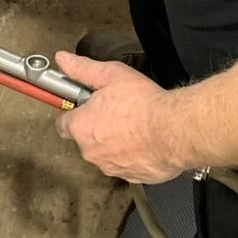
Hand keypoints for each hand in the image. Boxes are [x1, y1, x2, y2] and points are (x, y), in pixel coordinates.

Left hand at [53, 51, 185, 184]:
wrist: (174, 130)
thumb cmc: (144, 105)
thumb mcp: (110, 75)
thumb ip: (83, 69)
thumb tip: (65, 61)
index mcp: (82, 127)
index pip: (63, 123)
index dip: (74, 112)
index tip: (83, 105)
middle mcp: (92, 151)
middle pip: (86, 138)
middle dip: (96, 125)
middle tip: (115, 109)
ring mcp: (111, 167)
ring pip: (106, 153)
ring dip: (114, 141)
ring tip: (133, 123)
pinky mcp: (131, 176)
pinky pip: (126, 164)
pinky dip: (132, 154)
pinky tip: (144, 139)